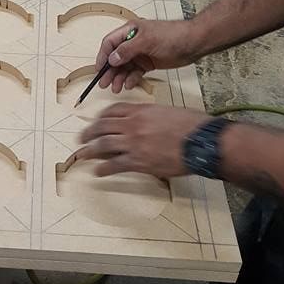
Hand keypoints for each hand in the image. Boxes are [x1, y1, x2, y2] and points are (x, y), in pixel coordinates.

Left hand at [78, 104, 210, 178]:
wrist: (201, 141)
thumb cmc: (191, 125)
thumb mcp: (167, 111)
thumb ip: (151, 115)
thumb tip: (144, 121)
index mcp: (140, 110)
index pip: (112, 110)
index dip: (100, 117)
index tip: (96, 122)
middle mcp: (132, 125)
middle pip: (102, 127)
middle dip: (89, 133)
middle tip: (81, 138)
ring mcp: (133, 143)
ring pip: (103, 145)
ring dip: (89, 150)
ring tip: (83, 154)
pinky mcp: (138, 161)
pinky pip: (114, 165)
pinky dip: (103, 169)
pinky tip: (98, 172)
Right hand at [95, 18, 196, 93]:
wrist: (194, 43)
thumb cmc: (172, 36)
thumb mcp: (147, 41)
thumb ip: (127, 50)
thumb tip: (112, 59)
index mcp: (130, 30)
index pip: (110, 43)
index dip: (103, 56)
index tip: (99, 69)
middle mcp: (133, 42)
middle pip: (116, 57)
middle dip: (109, 71)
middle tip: (104, 84)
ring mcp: (141, 53)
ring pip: (125, 67)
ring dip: (119, 77)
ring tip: (116, 88)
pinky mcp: (149, 63)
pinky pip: (136, 72)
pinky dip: (131, 79)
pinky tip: (129, 85)